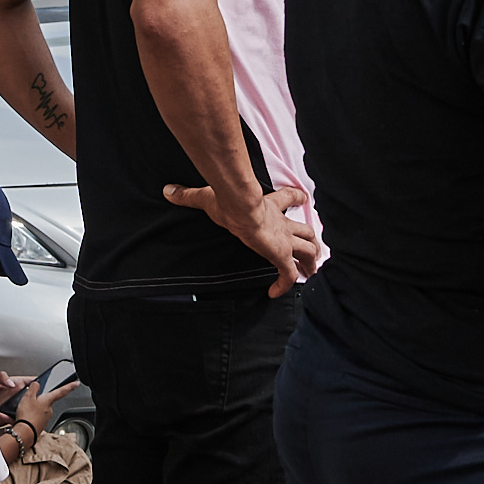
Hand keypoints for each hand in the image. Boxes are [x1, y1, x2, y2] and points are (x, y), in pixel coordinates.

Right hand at [162, 177, 322, 293]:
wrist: (239, 206)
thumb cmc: (227, 199)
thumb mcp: (206, 196)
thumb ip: (189, 195)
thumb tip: (169, 190)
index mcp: (268, 206)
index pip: (288, 198)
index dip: (296, 196)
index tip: (301, 196)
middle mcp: (280, 223)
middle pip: (305, 230)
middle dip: (311, 240)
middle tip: (313, 250)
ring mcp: (282, 240)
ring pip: (307, 250)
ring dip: (310, 262)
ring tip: (310, 272)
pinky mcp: (279, 255)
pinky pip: (288, 274)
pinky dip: (285, 285)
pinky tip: (275, 293)